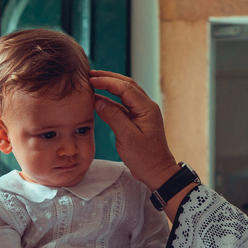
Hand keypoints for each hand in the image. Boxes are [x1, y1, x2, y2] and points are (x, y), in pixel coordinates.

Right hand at [90, 71, 179, 189]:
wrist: (157, 172)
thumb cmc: (145, 158)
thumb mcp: (126, 137)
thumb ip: (113, 116)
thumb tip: (99, 101)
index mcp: (146, 108)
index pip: (125, 88)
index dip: (107, 81)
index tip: (91, 79)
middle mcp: (146, 107)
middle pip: (126, 85)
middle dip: (108, 78)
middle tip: (90, 75)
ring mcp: (142, 113)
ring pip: (125, 94)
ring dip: (110, 87)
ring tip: (93, 82)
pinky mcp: (138, 121)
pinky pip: (123, 106)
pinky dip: (111, 100)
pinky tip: (99, 100)